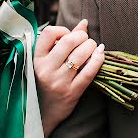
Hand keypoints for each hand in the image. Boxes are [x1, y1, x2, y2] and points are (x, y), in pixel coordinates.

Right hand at [34, 19, 104, 137]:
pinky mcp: (72, 93)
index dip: (63, 30)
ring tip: (93, 47)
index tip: (67, 36)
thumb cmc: (44, 83)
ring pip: (81, 55)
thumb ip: (62, 41)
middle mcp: (46, 69)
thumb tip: (84, 23)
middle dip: (82, 37)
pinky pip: (89, 72)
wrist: (41, 114)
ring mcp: (59, 82)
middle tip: (86, 41)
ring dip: (92, 46)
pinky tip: (101, 53)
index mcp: (36, 59)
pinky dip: (98, 59)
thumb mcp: (46, 62)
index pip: (49, 33)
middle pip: (69, 41)